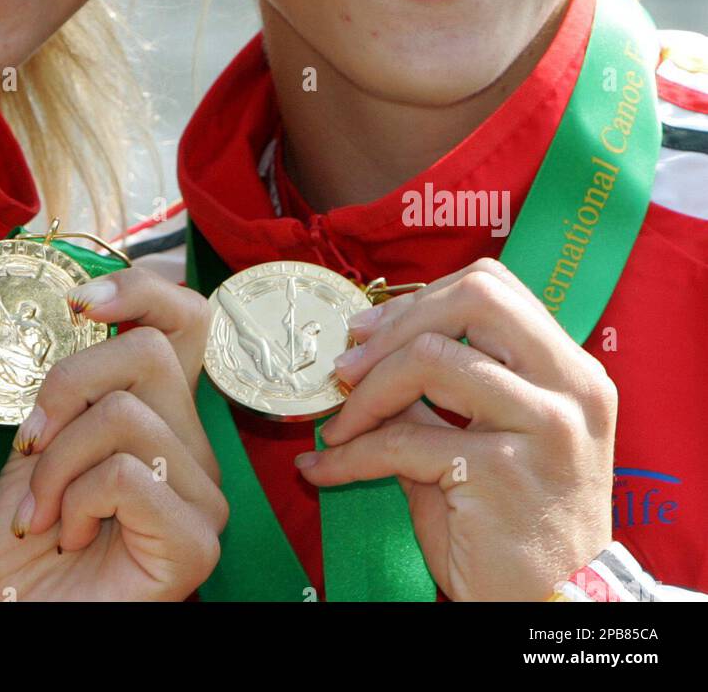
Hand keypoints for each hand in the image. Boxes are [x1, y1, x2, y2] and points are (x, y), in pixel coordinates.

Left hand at [0, 266, 226, 600]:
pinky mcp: (198, 538)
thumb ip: (68, 388)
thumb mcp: (37, 442)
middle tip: (32, 441)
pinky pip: (127, 474)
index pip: (187, 321)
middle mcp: (193, 446)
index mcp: (162, 415)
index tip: (84, 303)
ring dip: (56, 464)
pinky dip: (74, 502)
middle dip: (67, 387)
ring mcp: (203, 493)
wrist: (20, 619)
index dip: (143, 291)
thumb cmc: (25, 545)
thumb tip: (78, 309)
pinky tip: (69, 538)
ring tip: (43, 514)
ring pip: (126, 414)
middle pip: (149, 352)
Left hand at [297, 257, 616, 601]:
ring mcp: (545, 427)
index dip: (421, 298)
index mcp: (572, 371)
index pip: (495, 288)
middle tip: (347, 363)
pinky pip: (405, 441)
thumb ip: (443, 393)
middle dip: (396, 323)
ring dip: (368, 391)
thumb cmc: (515, 527)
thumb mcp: (490, 441)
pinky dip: (350, 455)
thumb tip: (364, 350)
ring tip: (339, 423)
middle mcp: (572, 388)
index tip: (369, 328)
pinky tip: (325, 470)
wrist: (555, 609)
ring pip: (434, 358)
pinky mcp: (506, 473)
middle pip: (476, 298)